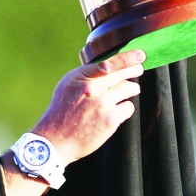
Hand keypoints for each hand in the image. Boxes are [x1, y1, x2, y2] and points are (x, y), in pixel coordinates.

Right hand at [31, 49, 145, 166]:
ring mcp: (102, 104)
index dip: (127, 58)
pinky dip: (125, 108)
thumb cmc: (62, 112)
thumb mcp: (67, 86)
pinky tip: (119, 111)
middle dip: (134, 69)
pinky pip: (128, 107)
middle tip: (139, 68)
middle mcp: (91, 88)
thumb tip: (107, 67)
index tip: (139, 55)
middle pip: (121, 74)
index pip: (108, 63)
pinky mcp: (110, 120)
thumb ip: (86, 76)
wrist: (56, 140)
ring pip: (128, 88)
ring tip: (132, 89)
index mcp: (80, 78)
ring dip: (132, 88)